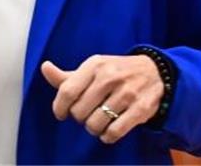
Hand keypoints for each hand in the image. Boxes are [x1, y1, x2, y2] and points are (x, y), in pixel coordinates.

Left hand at [41, 54, 164, 144]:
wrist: (156, 72)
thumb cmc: (117, 72)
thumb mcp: (93, 68)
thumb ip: (68, 76)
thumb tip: (45, 68)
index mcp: (95, 65)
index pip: (67, 92)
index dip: (59, 108)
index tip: (61, 114)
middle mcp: (110, 77)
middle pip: (79, 112)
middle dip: (80, 118)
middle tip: (87, 113)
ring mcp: (126, 93)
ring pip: (95, 125)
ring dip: (94, 128)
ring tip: (99, 120)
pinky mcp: (140, 109)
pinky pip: (113, 133)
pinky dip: (107, 136)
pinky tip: (109, 129)